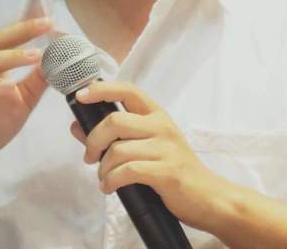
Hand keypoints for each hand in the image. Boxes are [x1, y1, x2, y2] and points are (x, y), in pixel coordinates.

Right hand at [0, 16, 52, 196]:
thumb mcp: (22, 101)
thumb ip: (37, 81)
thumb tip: (59, 63)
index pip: (11, 38)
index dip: (28, 24)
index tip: (49, 13)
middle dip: (24, 30)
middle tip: (47, 24)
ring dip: (13, 56)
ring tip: (37, 55)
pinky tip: (10, 85)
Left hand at [70, 81, 223, 232]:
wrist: (208, 196)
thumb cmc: (174, 169)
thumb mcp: (146, 145)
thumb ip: (112, 136)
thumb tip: (77, 126)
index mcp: (157, 115)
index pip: (128, 90)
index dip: (102, 89)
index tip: (81, 95)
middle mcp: (161, 126)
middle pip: (115, 121)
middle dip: (93, 140)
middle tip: (89, 156)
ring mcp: (165, 148)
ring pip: (118, 150)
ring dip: (103, 168)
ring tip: (104, 178)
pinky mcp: (166, 171)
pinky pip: (128, 171)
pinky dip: (111, 181)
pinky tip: (110, 187)